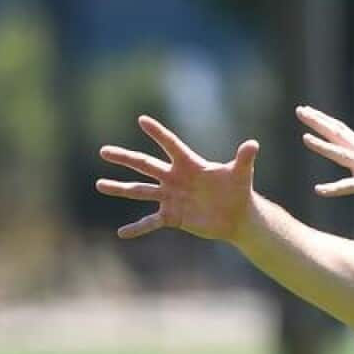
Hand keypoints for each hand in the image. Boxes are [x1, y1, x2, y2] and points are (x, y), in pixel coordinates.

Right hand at [95, 116, 259, 240]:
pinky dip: (138, 228)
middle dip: (125, 158)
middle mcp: (174, 178)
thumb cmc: (238, 190)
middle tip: (104, 151)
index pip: (170, 144)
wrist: (236, 215)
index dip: (158, 133)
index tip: (142, 119)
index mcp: (189, 164)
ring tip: (100, 184)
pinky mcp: (172, 216)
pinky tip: (122, 234)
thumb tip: (253, 144)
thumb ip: (244, 158)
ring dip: (120, 189)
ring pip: (140, 191)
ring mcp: (170, 197)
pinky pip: (151, 222)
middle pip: (145, 165)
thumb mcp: (241, 173)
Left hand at [296, 105, 353, 224]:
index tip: (308, 111)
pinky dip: (336, 188)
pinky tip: (319, 190)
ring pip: (344, 155)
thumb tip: (353, 167)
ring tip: (304, 138)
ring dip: (324, 147)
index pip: (342, 133)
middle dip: (319, 123)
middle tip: (300, 110)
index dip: (324, 121)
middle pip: (340, 135)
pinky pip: (353, 187)